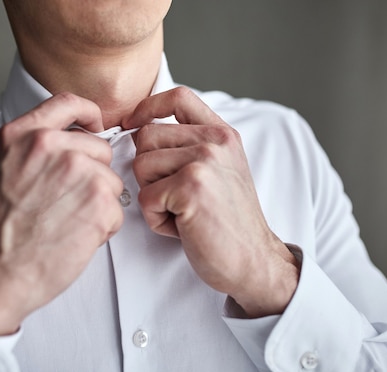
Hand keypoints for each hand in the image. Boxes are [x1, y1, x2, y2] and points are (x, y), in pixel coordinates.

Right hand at [0, 93, 123, 334]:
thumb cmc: (2, 228)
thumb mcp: (4, 168)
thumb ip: (35, 146)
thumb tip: (74, 138)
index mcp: (23, 134)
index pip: (68, 103)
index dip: (89, 114)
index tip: (95, 126)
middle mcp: (49, 145)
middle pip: (99, 148)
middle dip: (93, 175)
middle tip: (66, 201)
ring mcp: (78, 170)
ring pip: (111, 181)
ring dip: (98, 203)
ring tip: (67, 221)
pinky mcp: (99, 200)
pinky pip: (117, 210)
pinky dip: (104, 227)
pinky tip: (76, 236)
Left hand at [123, 87, 299, 317]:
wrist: (254, 260)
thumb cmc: (229, 221)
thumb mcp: (221, 170)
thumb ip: (191, 145)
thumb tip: (139, 130)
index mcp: (222, 134)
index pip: (178, 97)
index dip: (148, 107)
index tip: (132, 122)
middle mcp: (215, 141)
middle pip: (146, 137)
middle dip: (148, 171)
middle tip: (174, 196)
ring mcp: (203, 162)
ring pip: (141, 167)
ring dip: (153, 197)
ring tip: (182, 212)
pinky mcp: (190, 188)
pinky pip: (145, 198)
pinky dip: (157, 220)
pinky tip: (183, 227)